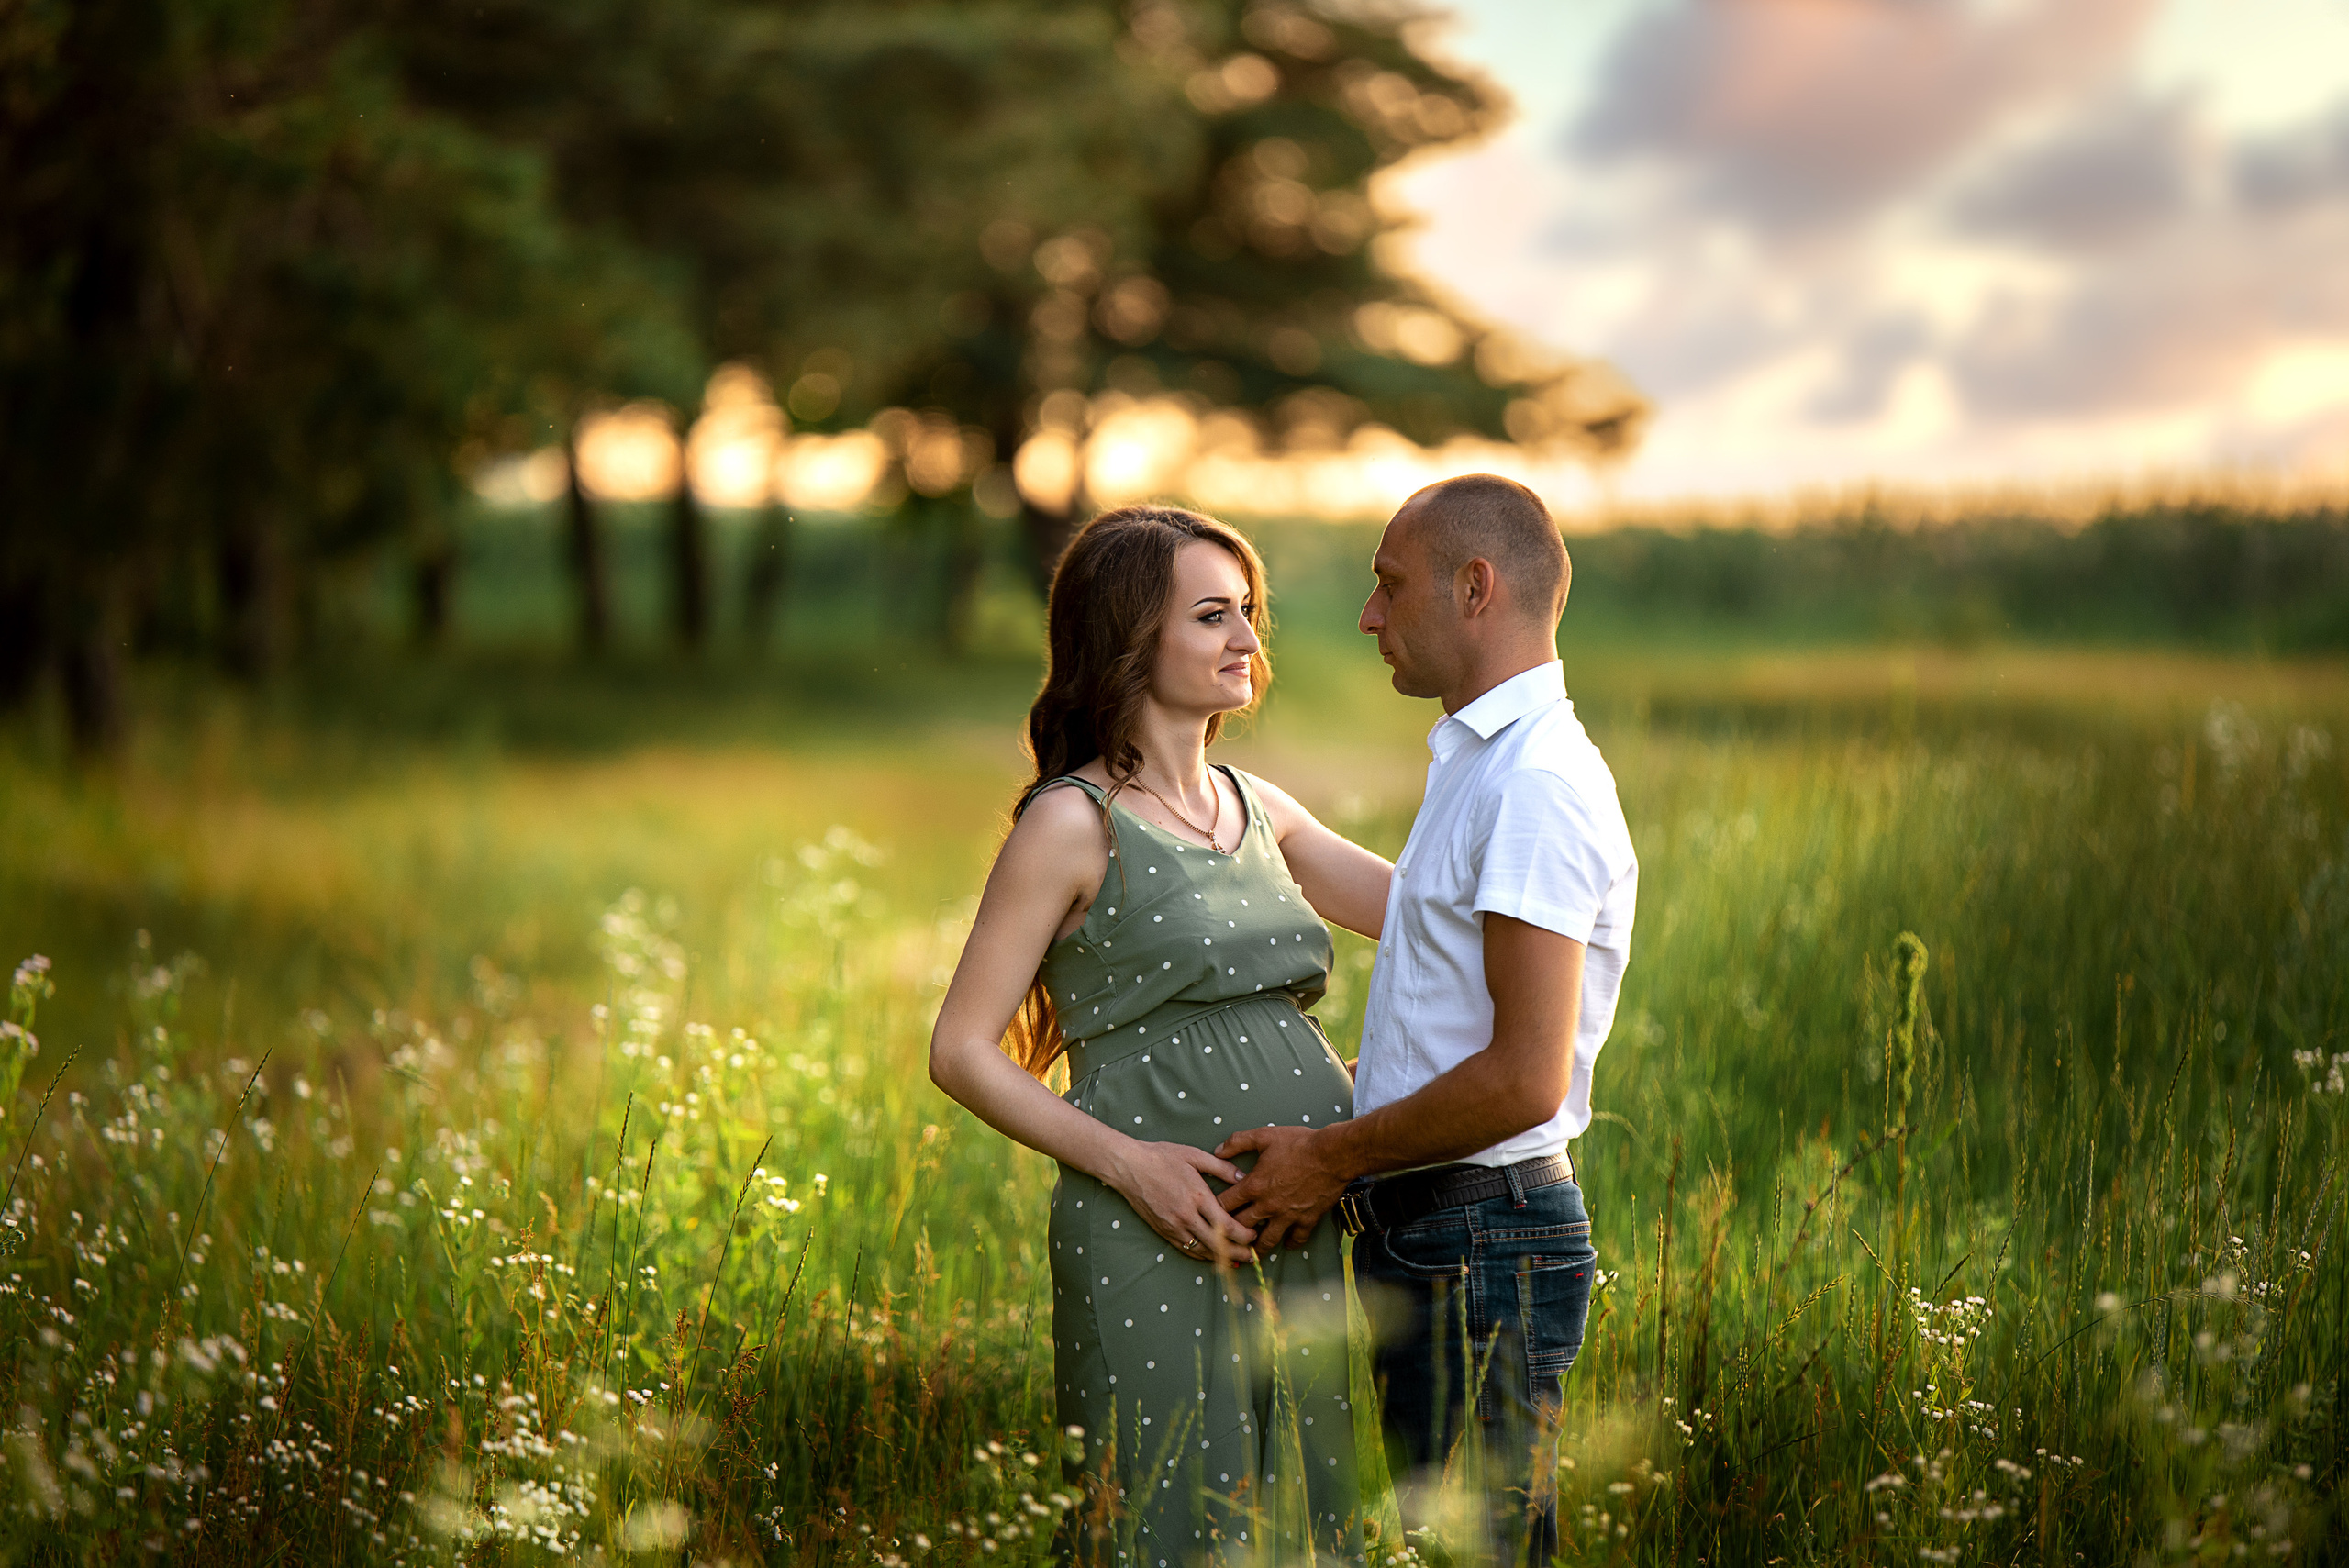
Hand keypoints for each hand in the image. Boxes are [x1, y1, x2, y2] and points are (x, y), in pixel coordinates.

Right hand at [1106, 1141, 1258, 1267]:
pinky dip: (1202, 1256)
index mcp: (1198, 1196)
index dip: (1244, 1235)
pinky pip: (1187, 1249)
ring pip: (1202, 1251)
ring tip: (1238, 1260)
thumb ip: (1221, 1167)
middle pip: (1218, 1244)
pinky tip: (1213, 1257)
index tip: (1255, 1236)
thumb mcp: (1194, 1155)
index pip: (1227, 1225)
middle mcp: (1187, 1216)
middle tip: (1254, 1256)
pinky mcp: (1164, 1231)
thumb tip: (1243, 1178)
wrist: (1129, 1167)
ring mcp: (1174, 1226)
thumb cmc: (1161, 1157)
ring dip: (1222, 1258)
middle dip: (1239, 1253)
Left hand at [1213, 1125, 1349, 1252]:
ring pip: (1268, 1239)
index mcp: (1254, 1186)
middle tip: (1225, 1239)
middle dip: (1231, 1233)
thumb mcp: (1264, 1136)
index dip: (1214, 1209)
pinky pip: (1297, 1238)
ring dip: (1258, 1247)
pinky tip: (1288, 1244)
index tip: (1210, 1213)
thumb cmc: (1299, 1143)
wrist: (1332, 1154)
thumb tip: (1218, 1150)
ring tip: (1251, 1253)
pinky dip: (1291, 1243)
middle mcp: (1268, 1205)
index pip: (1225, 1204)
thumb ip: (1238, 1142)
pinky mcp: (1307, 1219)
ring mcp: (1288, 1215)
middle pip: (1242, 1226)